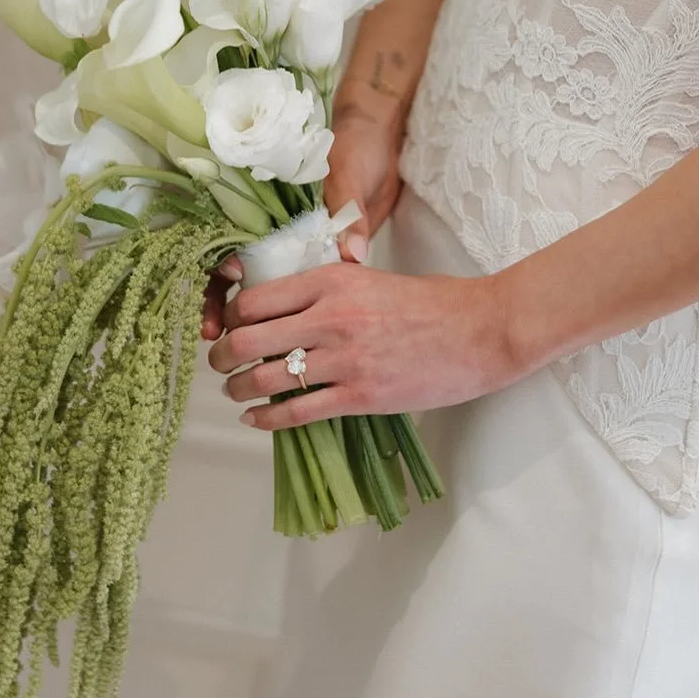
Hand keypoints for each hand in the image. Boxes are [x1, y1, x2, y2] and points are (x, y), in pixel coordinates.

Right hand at [202, 105, 402, 339]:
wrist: (383, 150)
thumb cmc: (357, 152)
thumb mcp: (350, 174)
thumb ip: (347, 210)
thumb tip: (353, 252)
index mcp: (271, 207)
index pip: (229, 239)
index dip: (219, 265)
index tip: (231, 281)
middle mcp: (275, 232)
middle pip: (230, 276)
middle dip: (220, 308)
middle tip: (217, 338)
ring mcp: (293, 251)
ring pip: (255, 294)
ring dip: (243, 324)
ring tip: (238, 351)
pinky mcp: (316, 266)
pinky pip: (291, 299)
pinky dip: (282, 323)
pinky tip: (281, 348)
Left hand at [208, 262, 516, 430]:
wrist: (481, 330)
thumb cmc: (431, 303)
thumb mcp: (369, 278)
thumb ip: (327, 288)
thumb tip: (284, 303)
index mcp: (331, 281)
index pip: (254, 299)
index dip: (230, 316)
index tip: (226, 325)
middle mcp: (330, 317)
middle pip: (248, 339)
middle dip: (222, 356)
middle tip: (217, 363)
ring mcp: (344, 359)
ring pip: (265, 379)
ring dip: (238, 389)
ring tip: (233, 392)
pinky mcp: (361, 396)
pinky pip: (297, 412)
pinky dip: (267, 419)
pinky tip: (256, 419)